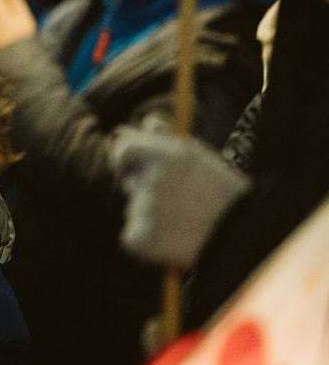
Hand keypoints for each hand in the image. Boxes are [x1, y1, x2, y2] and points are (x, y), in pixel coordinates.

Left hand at [112, 125, 249, 268]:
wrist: (242, 238)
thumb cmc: (222, 196)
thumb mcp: (200, 159)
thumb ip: (167, 138)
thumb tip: (145, 122)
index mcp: (168, 157)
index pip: (124, 148)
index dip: (123, 158)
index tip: (128, 168)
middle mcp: (154, 180)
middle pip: (130, 184)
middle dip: (144, 192)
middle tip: (177, 205)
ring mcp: (145, 210)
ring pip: (135, 212)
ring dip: (151, 217)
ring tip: (185, 224)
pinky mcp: (140, 238)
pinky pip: (133, 237)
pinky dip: (147, 242)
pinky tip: (174, 242)